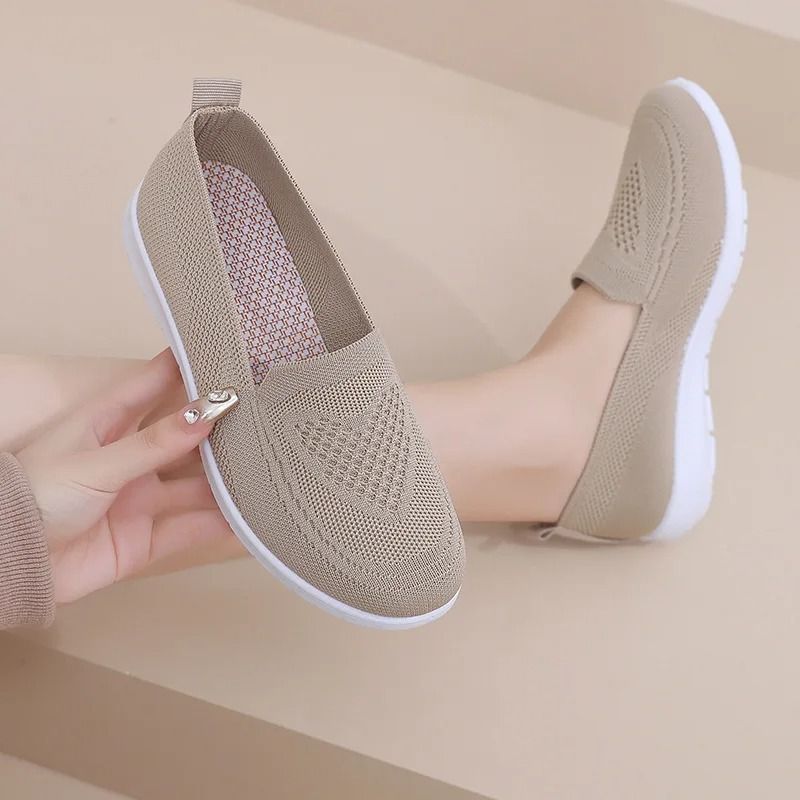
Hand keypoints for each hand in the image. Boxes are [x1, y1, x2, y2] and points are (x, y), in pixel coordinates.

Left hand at [15, 350, 238, 603]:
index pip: (155, 385)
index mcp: (107, 425)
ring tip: (266, 467)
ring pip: (194, 486)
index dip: (188, 368)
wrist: (9, 566)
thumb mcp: (97, 461)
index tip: (225, 352)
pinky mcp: (144, 540)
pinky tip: (249, 517)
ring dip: (226, 481)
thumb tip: (206, 412)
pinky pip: (190, 529)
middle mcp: (129, 460)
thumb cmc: (34, 499)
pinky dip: (219, 525)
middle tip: (263, 416)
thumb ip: (155, 441)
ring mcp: (138, 500)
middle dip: (220, 429)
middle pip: (184, 439)